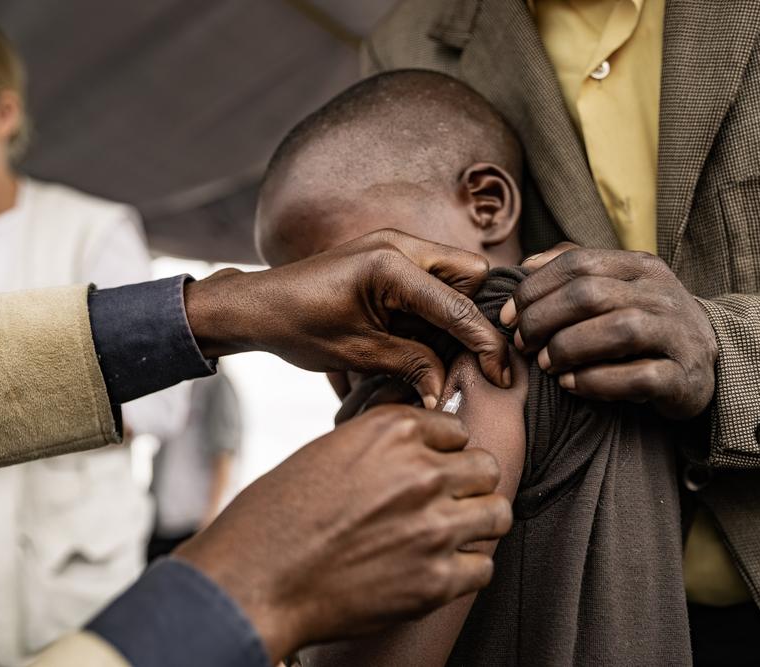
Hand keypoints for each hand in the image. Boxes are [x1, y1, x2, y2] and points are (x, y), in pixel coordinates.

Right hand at [173, 405, 511, 662]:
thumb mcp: (328, 452)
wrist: (256, 579)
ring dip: (475, 524)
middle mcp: (421, 472)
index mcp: (392, 432)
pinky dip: (464, 570)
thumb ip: (382, 448)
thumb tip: (417, 454)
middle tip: (446, 502)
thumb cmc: (276, 517)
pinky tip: (435, 569)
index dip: (444, 452)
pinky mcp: (436, 580)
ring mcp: (433, 527)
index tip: (432, 468)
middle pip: (486, 468)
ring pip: (496, 513)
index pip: (457, 431)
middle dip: (468, 484)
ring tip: (448, 535)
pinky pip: (482, 567)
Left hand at [184, 230, 510, 407]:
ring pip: (454, 273)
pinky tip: (416, 336)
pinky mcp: (387, 256)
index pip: (458, 305)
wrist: (257, 306)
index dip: (485, 344)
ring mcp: (394, 245)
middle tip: (461, 356)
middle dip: (472, 315)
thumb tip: (446, 390)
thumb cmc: (297, 326)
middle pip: (469, 274)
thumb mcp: (358, 353)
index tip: (501, 375)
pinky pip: (430, 277)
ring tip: (431, 350)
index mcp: (391, 265)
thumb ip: (412, 365)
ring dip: (452, 312)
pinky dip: (432, 307)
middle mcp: (399, 244)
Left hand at [499, 244, 717, 418]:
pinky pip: (639, 376)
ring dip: (568, 348)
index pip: (578, 262)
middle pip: (590, 295)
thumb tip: (526, 265)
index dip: (533, 288)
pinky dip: (596, 382)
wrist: (705, 363)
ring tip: (545, 364)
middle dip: (543, 320)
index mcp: (641, 266)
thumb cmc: (644, 323)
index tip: (507, 316)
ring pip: (617, 330)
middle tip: (523, 343)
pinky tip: (571, 384)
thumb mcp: (616, 288)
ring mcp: (678, 334)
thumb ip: (573, 270)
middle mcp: (662, 294)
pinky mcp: (685, 377)